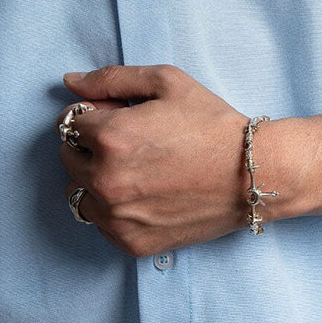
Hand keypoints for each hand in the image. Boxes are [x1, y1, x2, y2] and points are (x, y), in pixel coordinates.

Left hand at [57, 64, 258, 256]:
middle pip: (68, 158)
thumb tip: (70, 81)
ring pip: (79, 193)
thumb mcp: (166, 82)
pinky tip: (146, 194)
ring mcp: (117, 217)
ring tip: (138, 170)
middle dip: (90, 146)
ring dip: (96, 179)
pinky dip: (114, 208)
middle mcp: (105, 181)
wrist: (253, 173)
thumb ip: (111, 79)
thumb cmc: (211, 123)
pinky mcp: (131, 243)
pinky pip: (100, 223)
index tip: (121, 118)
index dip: (95, 116)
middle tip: (132, 142)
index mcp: (110, 137)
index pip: (70, 124)